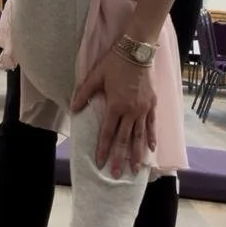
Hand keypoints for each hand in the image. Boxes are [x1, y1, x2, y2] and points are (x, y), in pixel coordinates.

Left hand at [71, 49, 156, 176]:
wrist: (136, 51)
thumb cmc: (114, 63)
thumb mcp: (95, 76)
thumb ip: (84, 93)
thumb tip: (73, 109)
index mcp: (115, 105)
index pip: (108, 133)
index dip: (103, 149)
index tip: (100, 163)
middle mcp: (130, 111)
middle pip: (124, 139)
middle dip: (119, 158)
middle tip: (117, 175)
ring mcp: (143, 109)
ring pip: (139, 136)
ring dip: (136, 153)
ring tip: (134, 169)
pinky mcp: (152, 104)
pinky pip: (151, 124)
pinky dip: (150, 137)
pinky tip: (150, 149)